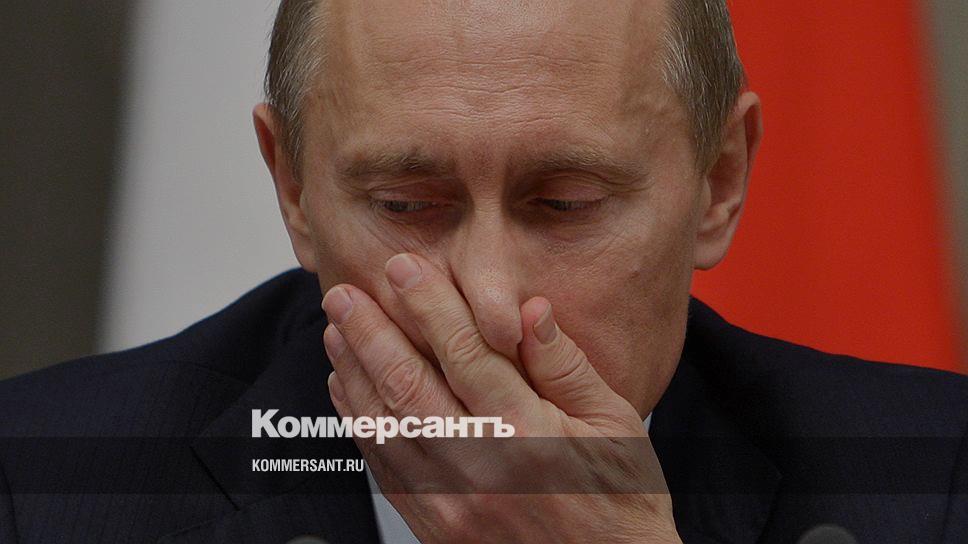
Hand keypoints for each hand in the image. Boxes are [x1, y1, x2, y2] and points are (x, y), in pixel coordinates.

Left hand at [322, 253, 681, 542]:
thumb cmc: (619, 503)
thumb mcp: (616, 425)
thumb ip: (566, 366)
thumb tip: (529, 310)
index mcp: (530, 435)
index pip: (465, 354)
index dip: (428, 305)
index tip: (404, 270)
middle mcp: (482, 468)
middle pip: (408, 386)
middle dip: (370, 333)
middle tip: (343, 294)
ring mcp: (453, 504)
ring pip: (386, 427)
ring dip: (355, 373)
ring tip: (336, 332)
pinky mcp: (437, 527)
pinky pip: (386, 470)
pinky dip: (360, 425)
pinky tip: (349, 393)